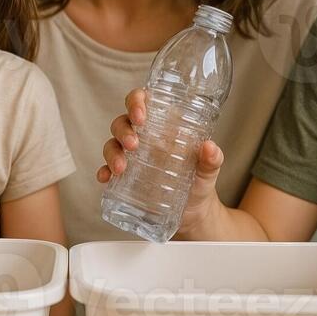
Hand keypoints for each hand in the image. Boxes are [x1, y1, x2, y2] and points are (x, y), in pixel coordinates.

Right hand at [98, 89, 226, 238]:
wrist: (194, 214)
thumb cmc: (199, 183)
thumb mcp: (208, 171)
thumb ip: (212, 159)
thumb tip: (209, 147)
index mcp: (162, 126)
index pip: (143, 101)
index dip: (136, 101)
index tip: (140, 116)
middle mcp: (143, 137)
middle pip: (123, 122)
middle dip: (124, 131)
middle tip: (133, 144)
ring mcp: (132, 158)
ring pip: (112, 144)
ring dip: (113, 152)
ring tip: (121, 168)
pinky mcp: (125, 178)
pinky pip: (107, 169)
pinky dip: (104, 171)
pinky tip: (105, 178)